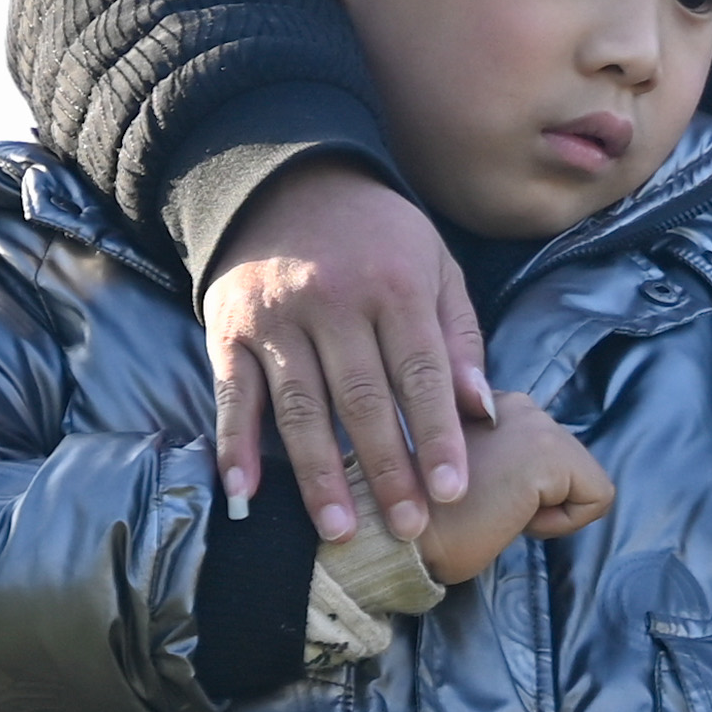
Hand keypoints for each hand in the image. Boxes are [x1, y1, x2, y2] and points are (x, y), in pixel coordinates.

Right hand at [201, 158, 495, 541]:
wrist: (288, 181)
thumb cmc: (377, 237)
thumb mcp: (435, 267)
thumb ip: (460, 340)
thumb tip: (481, 413)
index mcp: (396, 285)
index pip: (421, 373)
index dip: (437, 435)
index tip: (450, 490)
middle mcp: (335, 302)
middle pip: (363, 399)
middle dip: (386, 468)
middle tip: (406, 530)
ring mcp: (277, 319)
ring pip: (300, 407)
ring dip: (318, 473)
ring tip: (340, 529)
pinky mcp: (230, 331)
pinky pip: (233, 395)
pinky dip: (235, 445)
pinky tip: (244, 493)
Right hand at [392, 392, 612, 583]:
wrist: (391, 539)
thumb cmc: (419, 520)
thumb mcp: (459, 473)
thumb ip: (494, 456)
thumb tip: (530, 477)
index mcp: (486, 399)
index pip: (542, 454)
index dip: (519, 489)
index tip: (469, 495)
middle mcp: (512, 398)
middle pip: (568, 464)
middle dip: (536, 497)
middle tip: (481, 507)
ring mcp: (530, 420)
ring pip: (582, 480)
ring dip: (543, 510)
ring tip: (491, 510)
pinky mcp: (546, 451)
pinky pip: (595, 499)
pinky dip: (560, 524)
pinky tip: (510, 517)